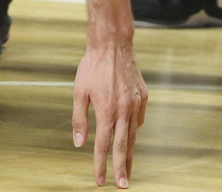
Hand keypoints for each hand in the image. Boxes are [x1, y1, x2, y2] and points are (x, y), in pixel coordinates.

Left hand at [72, 38, 146, 187]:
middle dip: (121, 169)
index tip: (100, 181)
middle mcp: (124, 111)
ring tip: (128, 169)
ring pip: (133, 135)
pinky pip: (139, 119)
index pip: (103, 146)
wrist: (113, 44)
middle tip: (123, 185)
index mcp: (107, 112)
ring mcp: (135, 104)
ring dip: (130, 154)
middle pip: (122, 147)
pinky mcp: (142, 96)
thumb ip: (79, 120)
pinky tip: (130, 136)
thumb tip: (79, 143)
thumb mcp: (79, 92)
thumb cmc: (92, 67)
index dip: (101, 165)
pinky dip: (134, 130)